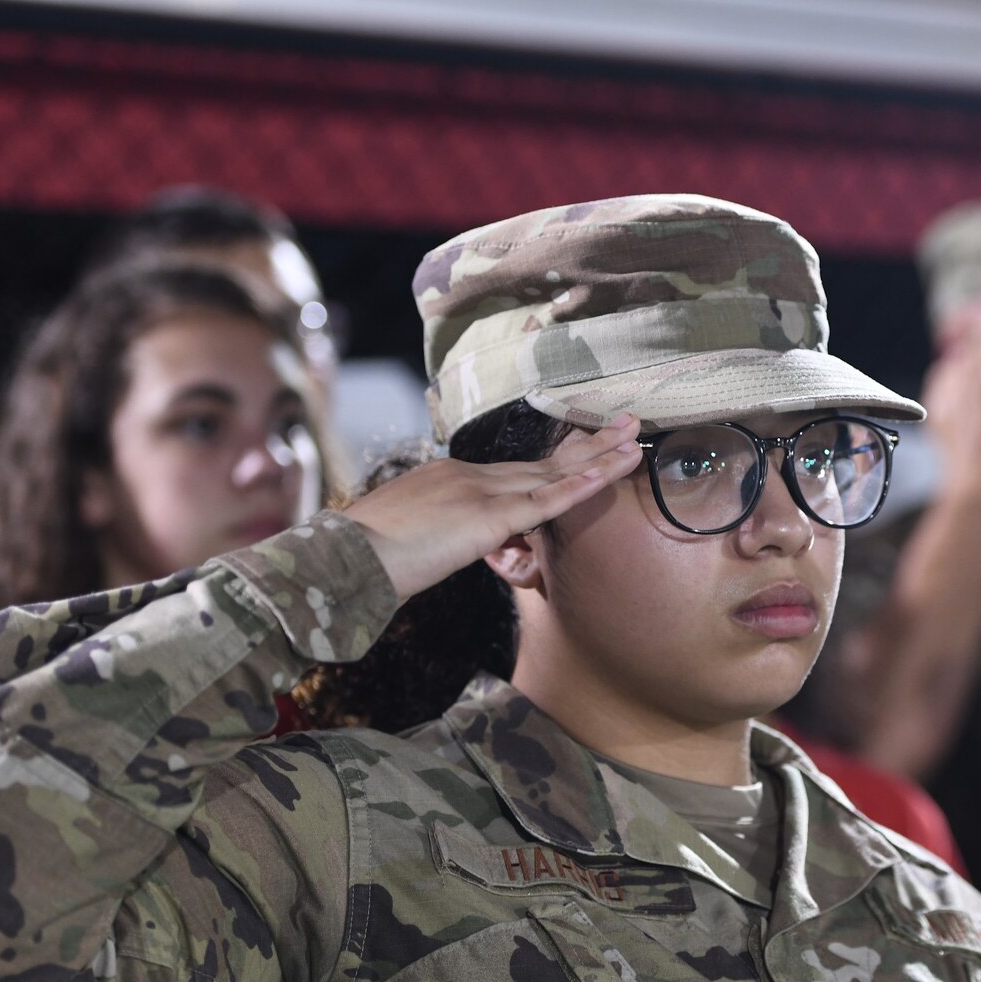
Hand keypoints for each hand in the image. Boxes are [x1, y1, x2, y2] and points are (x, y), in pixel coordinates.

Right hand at [341, 414, 641, 601]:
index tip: (589, 444)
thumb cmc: (368, 556)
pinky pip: (543, 502)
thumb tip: (457, 543)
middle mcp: (471, 475)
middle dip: (590, 445)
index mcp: (453, 478)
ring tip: (636, 441)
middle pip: (543, 461)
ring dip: (599, 458)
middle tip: (629, 424)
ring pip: (552, 474)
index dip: (559, 460)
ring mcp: (479, 492)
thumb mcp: (414, 537)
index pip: (518, 470)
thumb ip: (445, 533)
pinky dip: (578, 487)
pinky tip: (607, 474)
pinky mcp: (486, 518)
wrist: (345, 557)